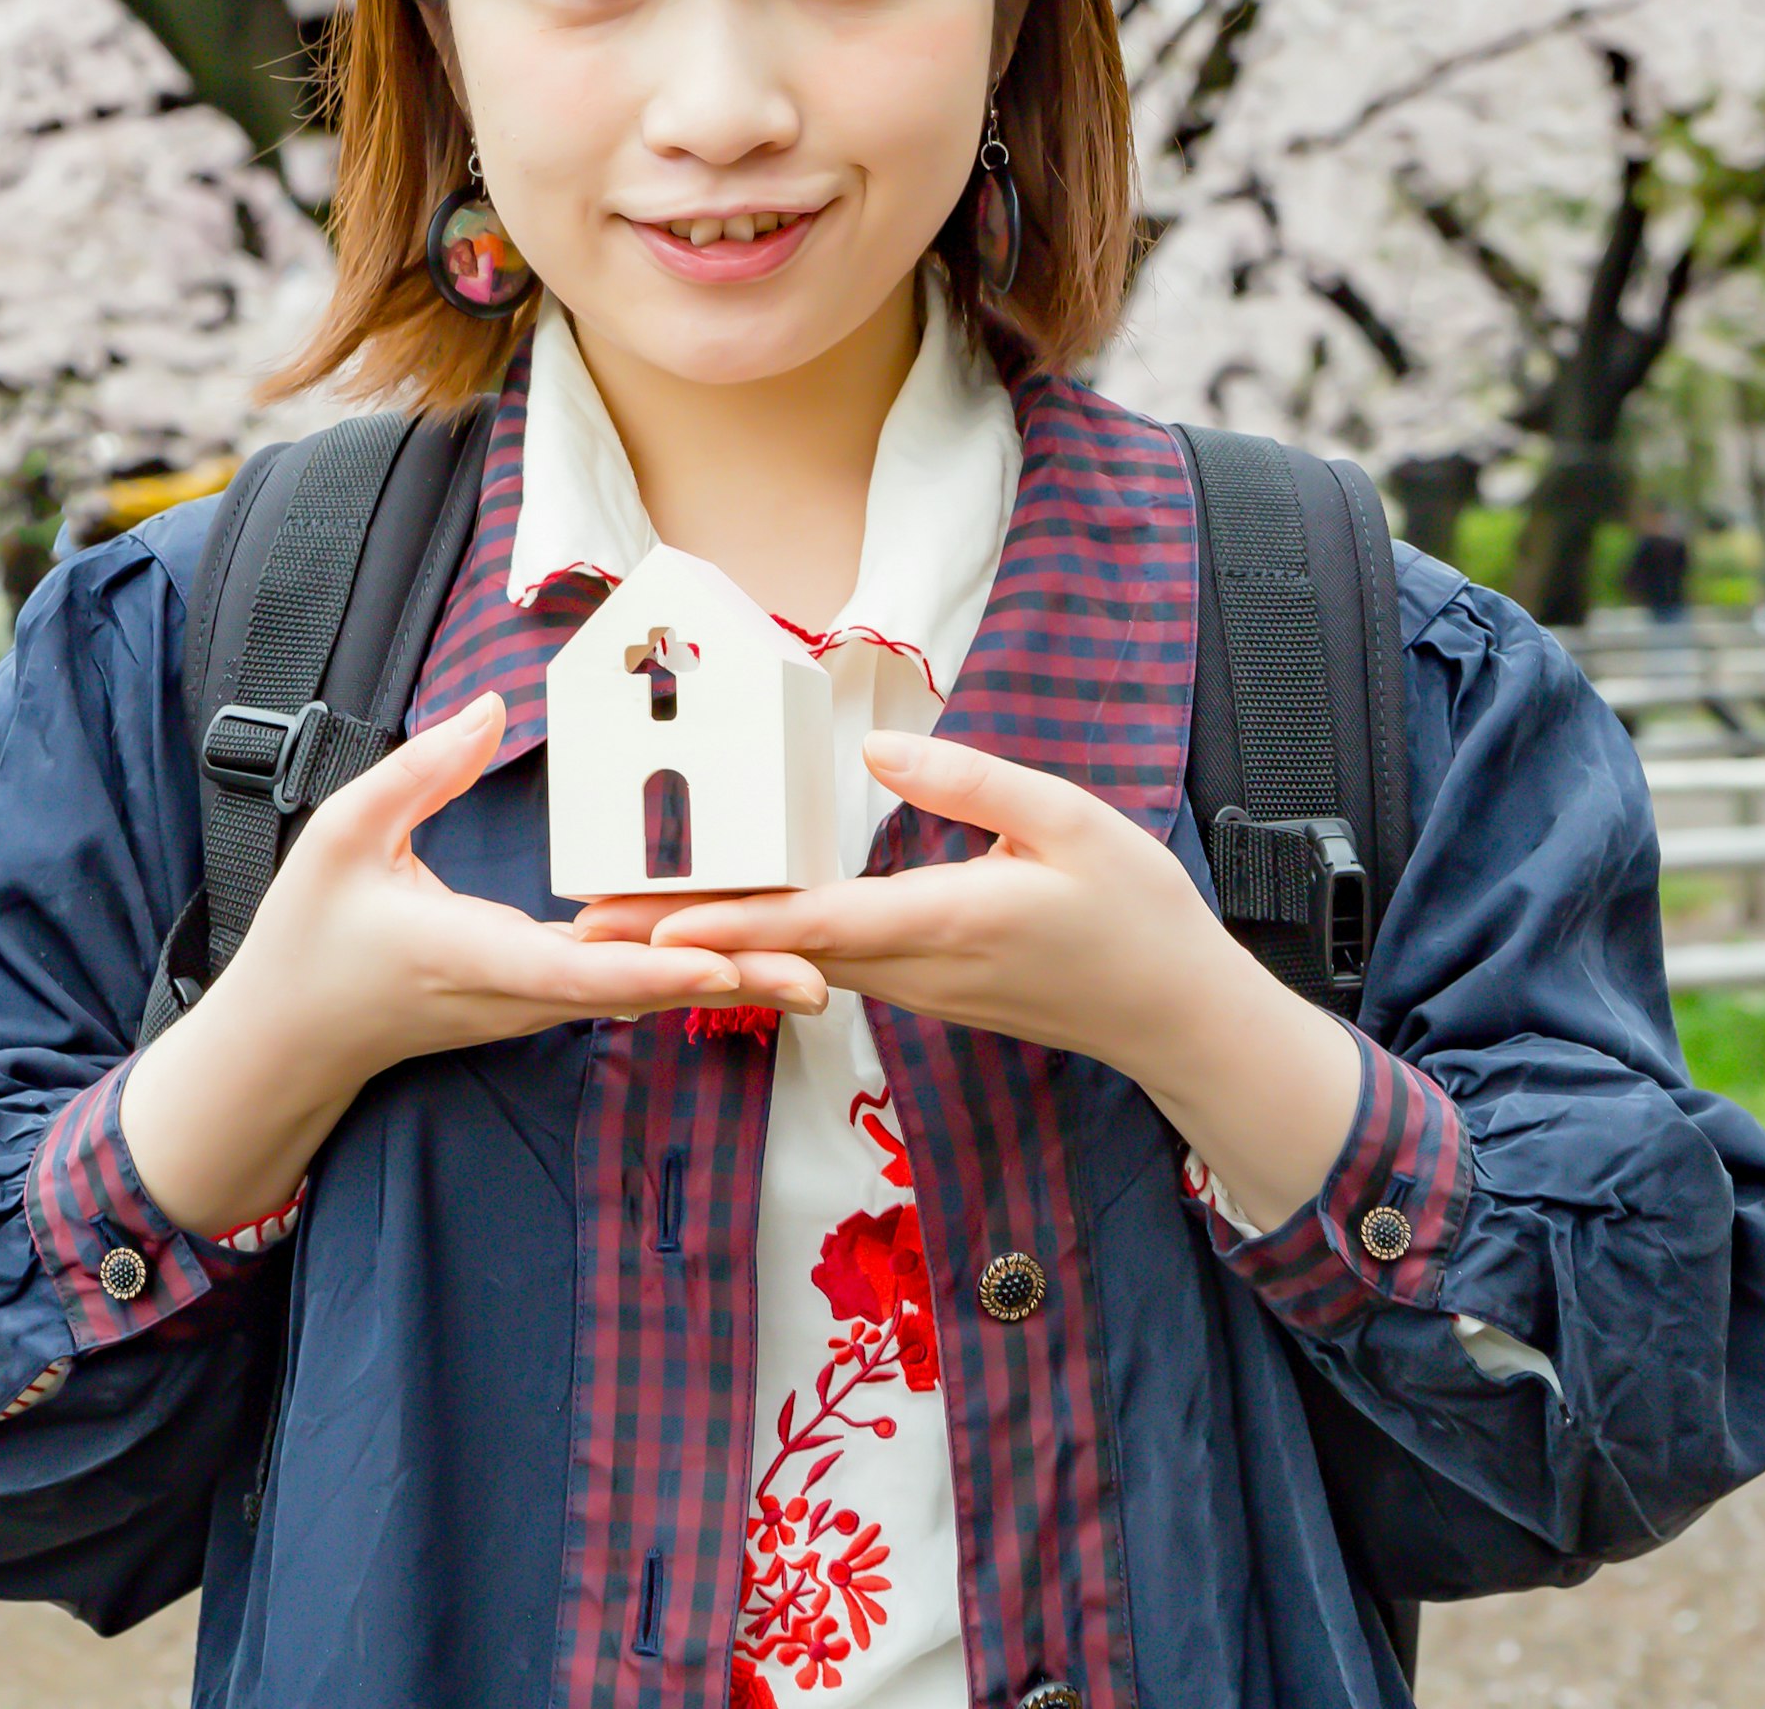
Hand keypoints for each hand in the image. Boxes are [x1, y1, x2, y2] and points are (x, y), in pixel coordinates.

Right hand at [123, 692, 827, 1234]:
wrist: (286, 1042)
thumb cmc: (308, 939)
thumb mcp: (343, 835)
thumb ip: (421, 771)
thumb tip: (494, 707)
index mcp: (472, 955)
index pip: (580, 970)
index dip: (657, 967)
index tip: (727, 961)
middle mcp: (518, 994)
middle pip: (641, 993)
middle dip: (733, 983)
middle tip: (824, 972)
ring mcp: (531, 1007)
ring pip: (641, 997)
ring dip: (724, 983)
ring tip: (814, 968)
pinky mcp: (536, 1004)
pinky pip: (619, 992)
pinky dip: (681, 976)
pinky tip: (741, 957)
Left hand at [579, 728, 1360, 1218]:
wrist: (1178, 1016)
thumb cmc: (1134, 913)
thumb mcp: (1066, 821)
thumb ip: (970, 783)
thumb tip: (881, 748)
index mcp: (943, 923)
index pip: (810, 926)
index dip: (723, 923)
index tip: (644, 923)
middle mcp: (913, 969)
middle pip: (776, 954)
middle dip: (680, 939)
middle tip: (587, 924)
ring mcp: (917, 989)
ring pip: (794, 966)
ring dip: (715, 947)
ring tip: (629, 920)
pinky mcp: (926, 990)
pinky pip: (828, 969)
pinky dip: (767, 952)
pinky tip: (727, 928)